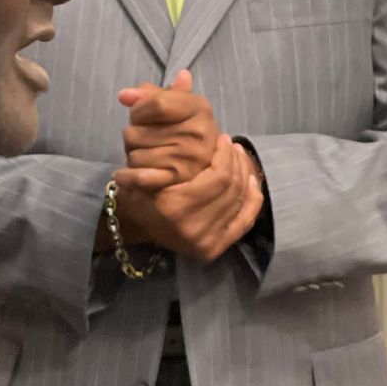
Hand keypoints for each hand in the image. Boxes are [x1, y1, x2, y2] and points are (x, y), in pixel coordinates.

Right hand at [114, 139, 264, 261]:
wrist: (134, 225)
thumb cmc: (139, 192)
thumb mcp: (140, 172)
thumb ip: (167, 154)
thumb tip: (183, 135)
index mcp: (175, 207)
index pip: (219, 177)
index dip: (226, 154)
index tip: (223, 138)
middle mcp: (193, 228)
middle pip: (232, 188)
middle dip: (237, 162)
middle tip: (233, 146)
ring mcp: (206, 243)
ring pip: (240, 201)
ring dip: (245, 175)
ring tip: (239, 158)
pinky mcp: (214, 250)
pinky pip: (244, 221)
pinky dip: (252, 199)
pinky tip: (251, 181)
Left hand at [118, 69, 221, 189]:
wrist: (205, 169)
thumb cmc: (181, 128)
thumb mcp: (172, 104)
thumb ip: (147, 94)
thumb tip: (123, 96)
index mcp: (199, 108)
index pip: (157, 103)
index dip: (139, 110)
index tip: (138, 116)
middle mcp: (199, 132)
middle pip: (137, 131)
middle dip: (132, 136)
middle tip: (143, 141)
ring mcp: (190, 158)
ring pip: (133, 155)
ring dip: (132, 156)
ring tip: (144, 156)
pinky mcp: (178, 180)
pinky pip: (139, 178)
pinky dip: (126, 177)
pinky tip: (123, 175)